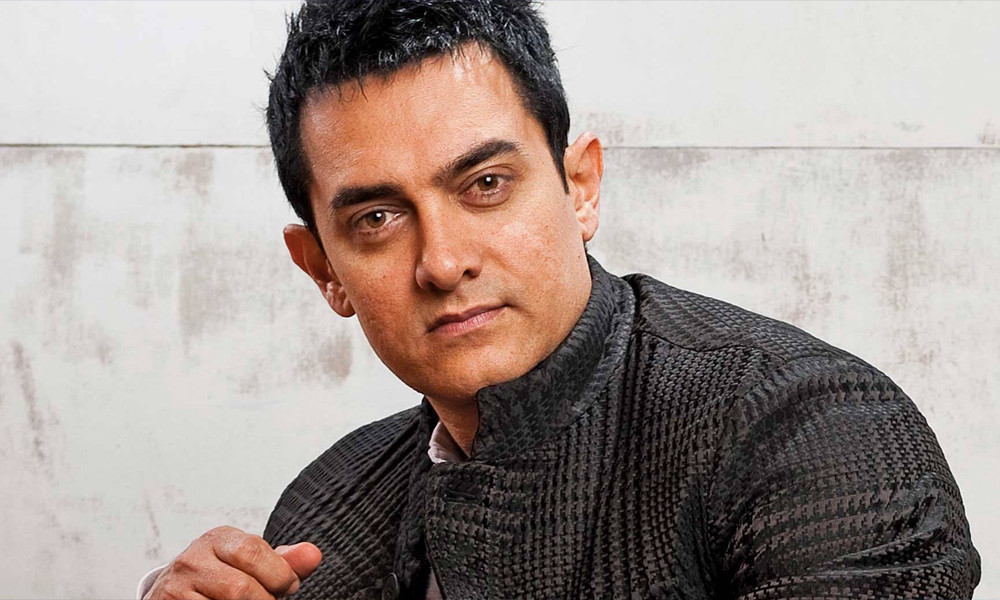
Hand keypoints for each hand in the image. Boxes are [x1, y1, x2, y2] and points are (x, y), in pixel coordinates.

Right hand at [147, 526, 321, 599]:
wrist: (174, 592)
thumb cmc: (221, 576)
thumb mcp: (250, 562)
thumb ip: (284, 561)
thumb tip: (313, 554)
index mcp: (218, 539)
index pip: (254, 552)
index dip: (279, 575)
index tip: (288, 586)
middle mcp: (193, 560)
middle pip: (241, 588)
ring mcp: (176, 588)